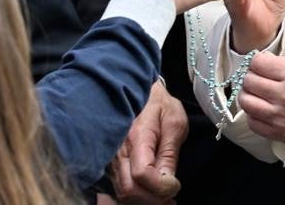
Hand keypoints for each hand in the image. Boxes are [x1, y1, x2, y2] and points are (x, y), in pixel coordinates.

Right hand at [110, 80, 186, 203]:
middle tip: (171, 196)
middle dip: (153, 199)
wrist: (138, 90)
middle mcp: (117, 150)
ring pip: (122, 193)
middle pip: (129, 190)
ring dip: (144, 200)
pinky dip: (134, 197)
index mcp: (136, 137)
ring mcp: (110, 158)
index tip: (175, 184)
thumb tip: (168, 181)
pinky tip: (149, 192)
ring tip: (163, 196)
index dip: (161, 186)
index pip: (142, 174)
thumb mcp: (174, 123)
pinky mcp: (109, 164)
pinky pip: (117, 189)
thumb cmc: (159, 105)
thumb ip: (170, 153)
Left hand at [238, 53, 284, 156]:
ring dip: (248, 96)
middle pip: (248, 81)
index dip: (256, 62)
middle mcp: (284, 95)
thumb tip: (267, 63)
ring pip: (246, 102)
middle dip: (251, 77)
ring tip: (256, 95)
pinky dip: (253, 115)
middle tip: (257, 79)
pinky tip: (261, 111)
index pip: (257, 62)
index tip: (260, 65)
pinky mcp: (280, 133)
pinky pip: (253, 123)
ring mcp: (280, 116)